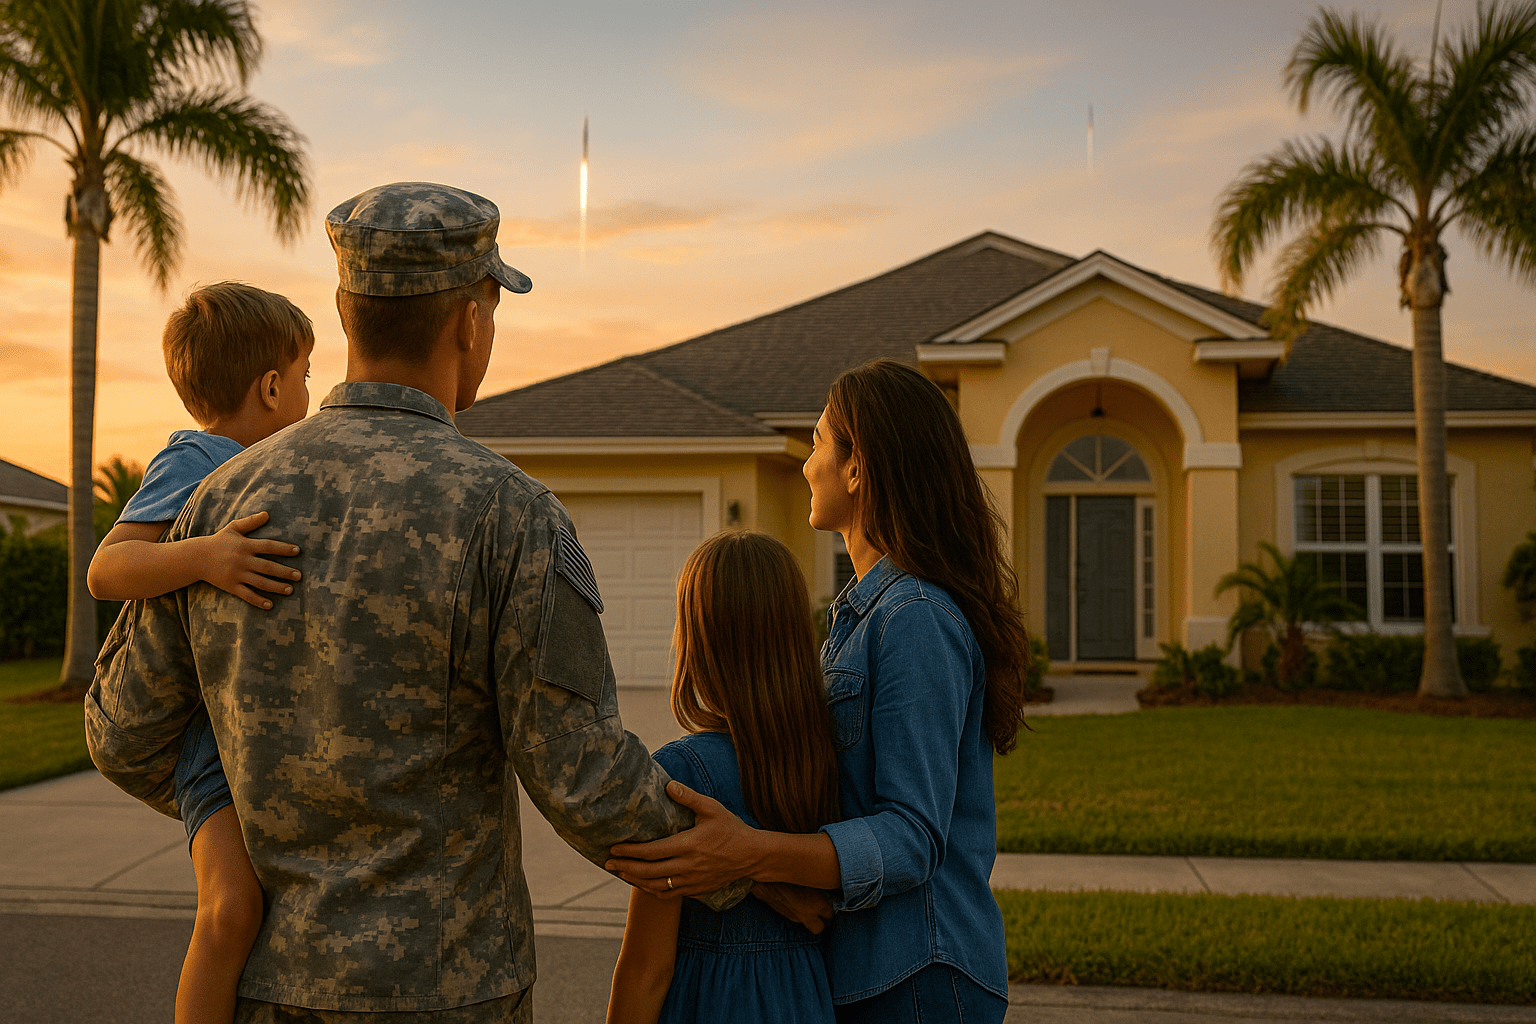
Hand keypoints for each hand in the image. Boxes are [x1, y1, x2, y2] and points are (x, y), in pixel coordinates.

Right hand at [200, 511, 301, 609]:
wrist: (196, 558)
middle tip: (299, 576)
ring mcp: (236, 574)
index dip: (284, 548)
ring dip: (276, 587)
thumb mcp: (233, 528)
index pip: (268, 546)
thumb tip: (267, 514)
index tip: (298, 551)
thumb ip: (250, 522)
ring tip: (290, 590)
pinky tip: (270, 605)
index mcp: (245, 545)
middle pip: (267, 566)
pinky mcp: (230, 586)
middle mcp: (242, 560)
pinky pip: (246, 595)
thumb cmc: (218, 542)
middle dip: (284, 572)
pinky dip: (258, 601)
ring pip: (260, 582)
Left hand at [606, 781, 759, 898]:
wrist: (752, 856)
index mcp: (689, 845)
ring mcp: (691, 881)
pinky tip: (642, 884)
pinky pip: (668, 895)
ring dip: (635, 880)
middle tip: (608, 862)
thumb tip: (668, 785)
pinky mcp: (696, 890)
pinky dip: (651, 891)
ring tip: (620, 873)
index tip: (614, 847)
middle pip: (649, 871)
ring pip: (656, 886)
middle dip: (625, 867)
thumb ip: (689, 797)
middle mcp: (688, 866)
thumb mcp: (712, 809)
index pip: (652, 851)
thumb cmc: (731, 829)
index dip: (630, 851)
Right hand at [752, 883, 834, 934]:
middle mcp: (806, 914)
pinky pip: (794, 916)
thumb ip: (821, 883)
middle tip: (822, 910)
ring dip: (808, 916)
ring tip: (808, 902)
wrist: (764, 876)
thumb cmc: (790, 870)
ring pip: (805, 923)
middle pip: (819, 928)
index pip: (830, 914)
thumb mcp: (810, 875)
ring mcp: (792, 916)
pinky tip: (795, 899)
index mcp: (817, 904)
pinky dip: (797, 911)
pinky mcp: (781, 913)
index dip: (831, 908)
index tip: (831, 901)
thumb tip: (828, 882)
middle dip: (822, 921)